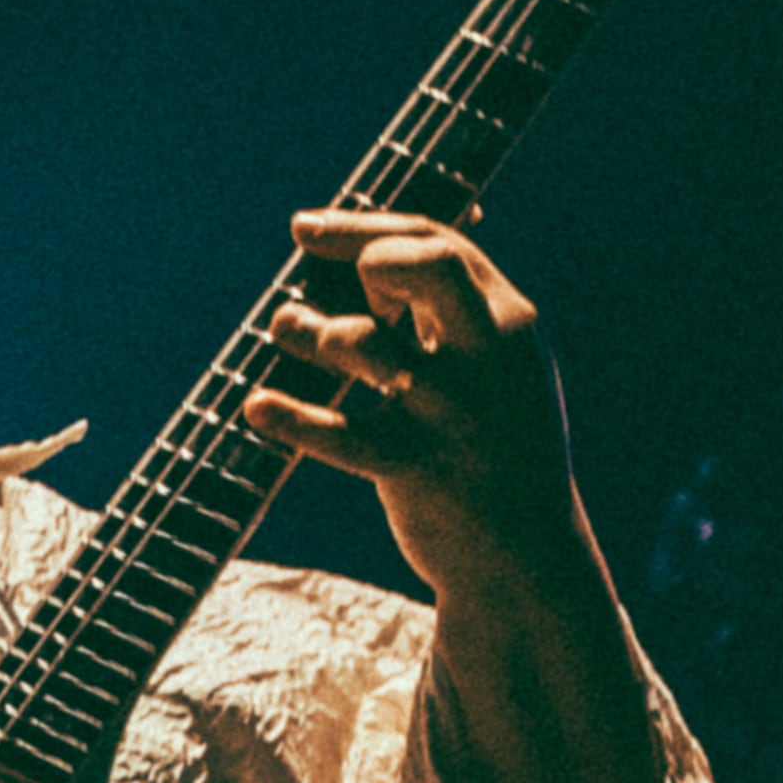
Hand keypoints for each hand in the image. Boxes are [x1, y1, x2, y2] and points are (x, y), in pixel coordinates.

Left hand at [243, 206, 584, 599]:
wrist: (527, 556)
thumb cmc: (498, 445)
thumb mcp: (502, 365)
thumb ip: (458, 305)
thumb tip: (403, 233)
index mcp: (508, 323)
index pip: (439, 242)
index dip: (365, 226)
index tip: (305, 228)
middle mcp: (486, 361)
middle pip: (431, 267)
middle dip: (367, 253)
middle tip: (333, 277)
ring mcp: (451, 416)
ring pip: (369, 346)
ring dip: (314, 331)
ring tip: (286, 327)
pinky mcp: (415, 471)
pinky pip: (340, 435)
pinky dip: (291, 417)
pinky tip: (256, 404)